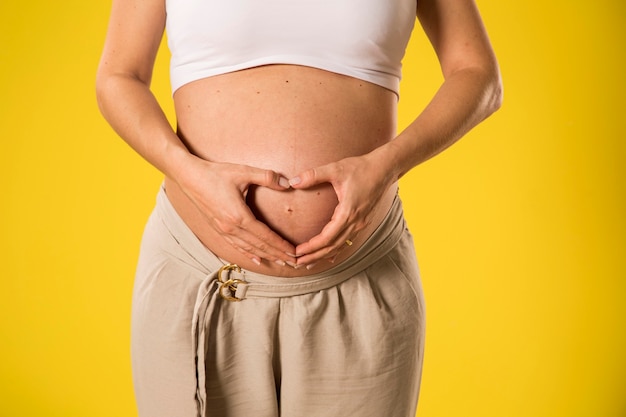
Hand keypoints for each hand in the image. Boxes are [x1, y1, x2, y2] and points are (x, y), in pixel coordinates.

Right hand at [177, 157, 295, 265]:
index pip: (265, 236)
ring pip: (248, 248)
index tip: (294, 252)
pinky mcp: (218, 229)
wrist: (190, 177)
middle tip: (294, 263)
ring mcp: (223, 230)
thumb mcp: (243, 171)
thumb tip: (288, 184)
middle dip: (278, 254)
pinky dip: (249, 254)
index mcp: (239, 216)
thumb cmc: (216, 173)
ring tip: (281, 262)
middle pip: (259, 246)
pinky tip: (257, 259)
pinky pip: (236, 246)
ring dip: (266, 256)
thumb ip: (267, 177)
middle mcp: (231, 228)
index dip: (280, 245)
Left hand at [288, 150, 395, 266]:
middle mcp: (356, 222)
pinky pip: (348, 240)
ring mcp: (361, 223)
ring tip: (309, 262)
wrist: (384, 168)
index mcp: (348, 212)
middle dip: (314, 256)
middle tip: (297, 263)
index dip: (311, 247)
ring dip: (324, 255)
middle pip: (333, 246)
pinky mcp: (363, 221)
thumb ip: (313, 175)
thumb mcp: (335, 168)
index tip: (297, 252)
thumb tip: (293, 181)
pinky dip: (337, 250)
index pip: (327, 237)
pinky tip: (330, 256)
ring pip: (340, 245)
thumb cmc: (361, 168)